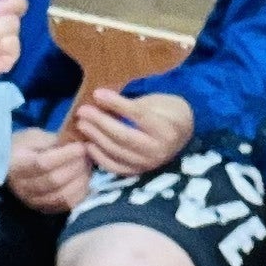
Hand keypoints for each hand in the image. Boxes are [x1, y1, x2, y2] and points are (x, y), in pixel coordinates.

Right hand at [7, 125, 93, 215]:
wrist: (9, 165)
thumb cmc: (22, 146)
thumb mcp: (33, 136)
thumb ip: (53, 140)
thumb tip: (77, 141)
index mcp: (16, 164)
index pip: (43, 163)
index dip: (65, 156)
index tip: (81, 146)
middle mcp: (22, 186)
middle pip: (54, 181)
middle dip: (76, 167)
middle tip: (88, 155)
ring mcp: (32, 200)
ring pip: (62, 196)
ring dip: (80, 181)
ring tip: (88, 167)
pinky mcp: (42, 209)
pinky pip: (65, 206)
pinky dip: (79, 194)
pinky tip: (85, 181)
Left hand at [71, 86, 192, 177]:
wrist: (184, 135)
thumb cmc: (168, 113)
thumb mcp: (157, 101)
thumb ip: (131, 103)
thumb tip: (100, 100)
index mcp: (167, 128)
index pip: (138, 114)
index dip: (116, 104)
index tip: (97, 93)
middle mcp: (159, 150)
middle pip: (123, 135)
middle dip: (100, 122)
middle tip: (82, 111)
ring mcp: (148, 164)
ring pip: (117, 151)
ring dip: (96, 137)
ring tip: (82, 124)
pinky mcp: (139, 172)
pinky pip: (116, 167)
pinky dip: (100, 157)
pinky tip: (88, 145)